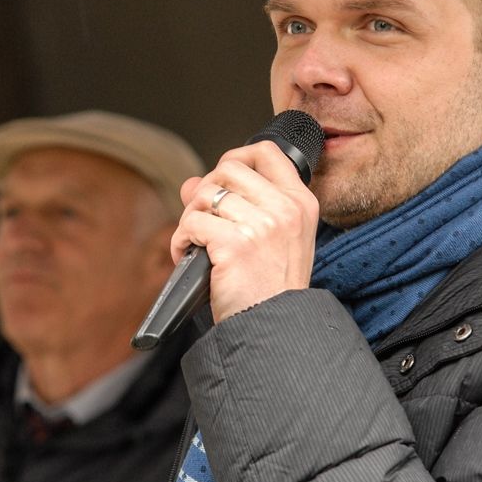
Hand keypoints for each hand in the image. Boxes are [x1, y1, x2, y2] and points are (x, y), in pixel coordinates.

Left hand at [172, 140, 321, 322]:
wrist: (274, 328)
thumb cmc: (271, 289)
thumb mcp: (268, 240)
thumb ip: (236, 204)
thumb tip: (191, 182)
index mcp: (300, 203)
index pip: (267, 153)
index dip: (236, 157)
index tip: (222, 180)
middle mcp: (285, 209)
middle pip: (228, 168)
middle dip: (206, 191)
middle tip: (204, 220)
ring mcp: (262, 225)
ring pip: (204, 194)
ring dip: (190, 219)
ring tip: (195, 243)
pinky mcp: (235, 244)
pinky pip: (192, 222)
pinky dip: (181, 240)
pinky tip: (188, 255)